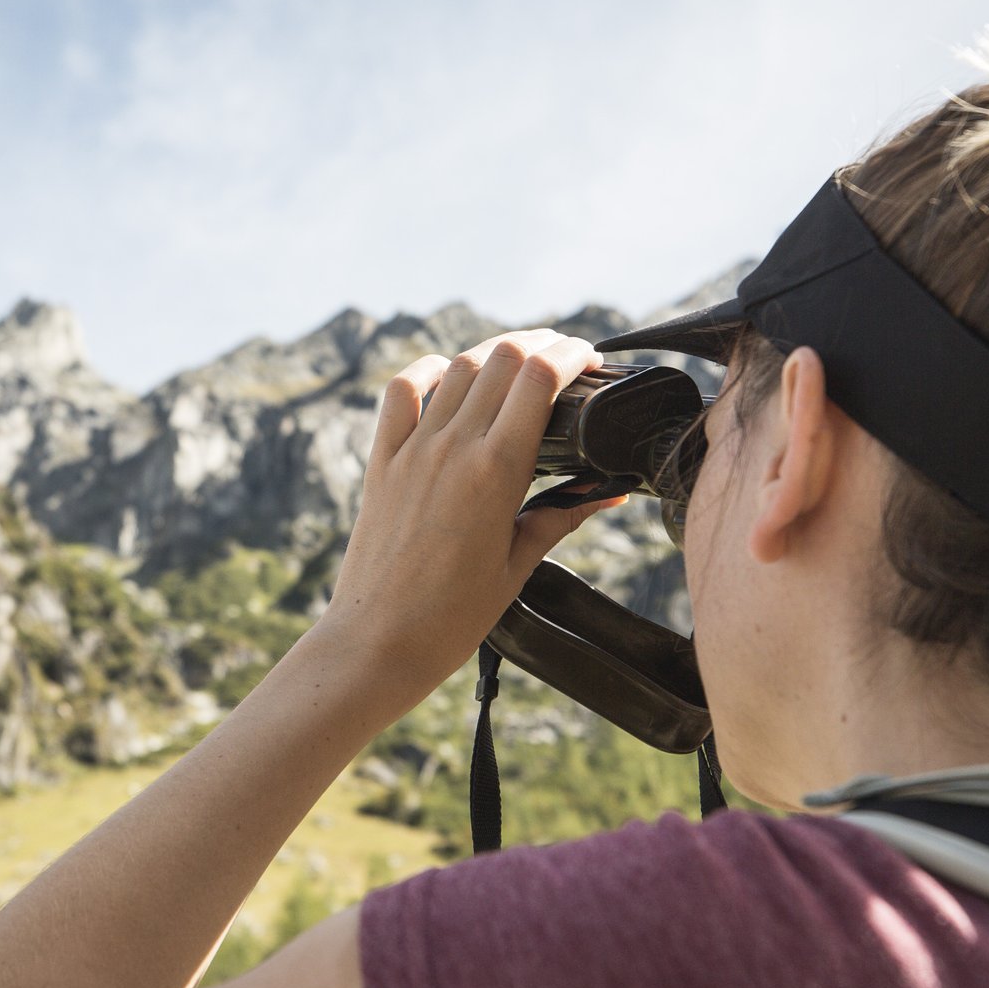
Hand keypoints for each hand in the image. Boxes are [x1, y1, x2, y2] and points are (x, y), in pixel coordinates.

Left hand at [313, 330, 617, 706]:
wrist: (378, 641)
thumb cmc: (453, 616)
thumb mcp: (519, 564)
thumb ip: (563, 517)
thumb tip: (610, 492)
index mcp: (496, 471)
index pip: (538, 377)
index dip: (569, 354)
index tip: (588, 359)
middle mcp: (453, 447)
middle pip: (503, 358)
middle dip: (540, 346)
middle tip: (563, 358)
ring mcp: (413, 449)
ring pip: (457, 367)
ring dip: (493, 353)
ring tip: (518, 361)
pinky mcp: (382, 460)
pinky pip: (401, 391)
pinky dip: (429, 370)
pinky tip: (449, 374)